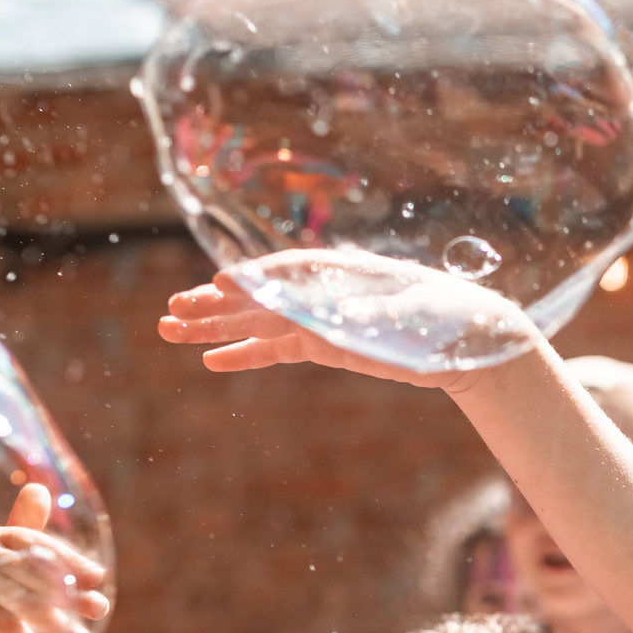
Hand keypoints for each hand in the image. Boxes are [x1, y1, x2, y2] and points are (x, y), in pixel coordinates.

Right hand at [0, 485, 110, 632]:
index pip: (38, 544)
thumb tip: (42, 490)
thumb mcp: (17, 570)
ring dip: (50, 618)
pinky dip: (13, 631)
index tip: (98, 578)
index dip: (70, 560)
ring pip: (15, 597)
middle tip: (100, 609)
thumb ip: (38, 546)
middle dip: (68, 592)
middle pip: (31, 571)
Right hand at [157, 254, 531, 392]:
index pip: (286, 273)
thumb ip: (367, 311)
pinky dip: (245, 353)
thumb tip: (339, 312)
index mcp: (339, 271)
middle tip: (169, 313)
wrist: (464, 336)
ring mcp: (317, 315)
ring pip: (256, 322)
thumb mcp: (407, 313)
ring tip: (168, 330)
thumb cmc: (439, 317)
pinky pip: (274, 347)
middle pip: (258, 296)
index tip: (220, 285)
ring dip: (214, 327)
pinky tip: (212, 361)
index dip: (254, 281)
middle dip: (214, 305)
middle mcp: (319, 289)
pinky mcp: (321, 342)